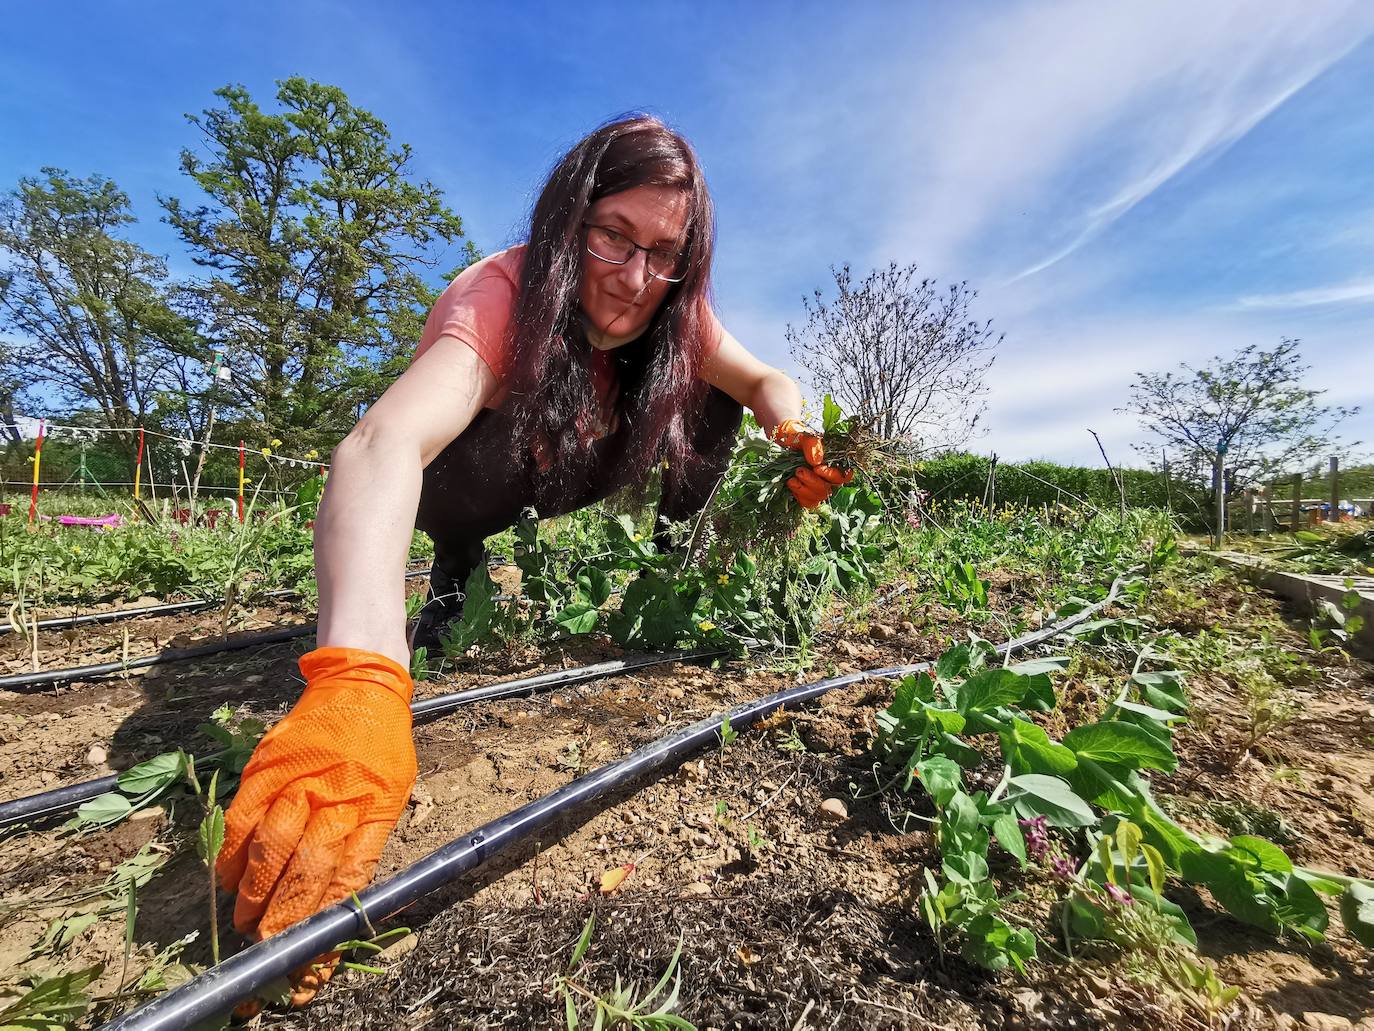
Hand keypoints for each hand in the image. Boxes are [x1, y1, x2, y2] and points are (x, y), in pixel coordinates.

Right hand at [217, 647, 416, 1000]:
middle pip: (306, 870)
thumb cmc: (381, 746)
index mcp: (374, 807)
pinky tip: (229, 878)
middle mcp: (336, 796)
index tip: (311, 959)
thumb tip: (338, 900)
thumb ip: (365, 840)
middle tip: (268, 947)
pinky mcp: (267, 766)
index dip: (326, 923)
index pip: (348, 879)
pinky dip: (233, 854)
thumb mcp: (393, 792)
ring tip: (246, 921)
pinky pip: (242, 819)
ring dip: (254, 893)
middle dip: (284, 918)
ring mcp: (298, 780)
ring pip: (272, 848)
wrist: (358, 686)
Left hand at [773, 418, 852, 508]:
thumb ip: (812, 445)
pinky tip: (791, 483)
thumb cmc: (796, 435)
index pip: (843, 476)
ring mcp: (815, 485)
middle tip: (798, 470)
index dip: (832, 476)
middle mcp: (826, 476)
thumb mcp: (804, 435)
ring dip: (804, 490)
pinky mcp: (803, 492)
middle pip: (828, 489)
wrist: (781, 439)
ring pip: (818, 498)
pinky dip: (799, 495)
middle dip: (813, 482)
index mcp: (833, 462)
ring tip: (792, 477)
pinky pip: (807, 502)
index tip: (817, 468)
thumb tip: (817, 461)